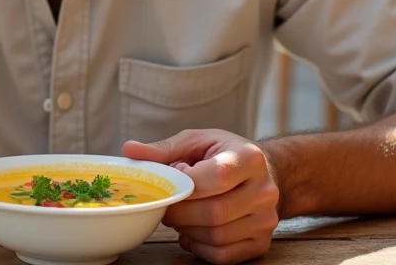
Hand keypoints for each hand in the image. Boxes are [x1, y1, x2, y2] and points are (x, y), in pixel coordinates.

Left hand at [123, 130, 279, 264]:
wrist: (261, 171)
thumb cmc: (222, 153)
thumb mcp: (196, 142)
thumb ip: (163, 149)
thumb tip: (129, 150)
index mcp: (249, 157)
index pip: (215, 178)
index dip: (185, 185)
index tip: (172, 182)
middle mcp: (263, 190)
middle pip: (214, 213)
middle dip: (180, 213)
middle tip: (167, 206)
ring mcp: (265, 220)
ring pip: (216, 237)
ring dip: (187, 230)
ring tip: (181, 216)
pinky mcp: (261, 242)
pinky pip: (223, 256)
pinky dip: (200, 248)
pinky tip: (193, 233)